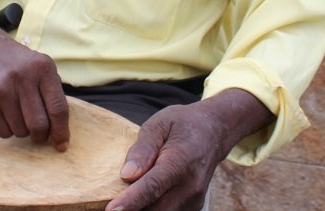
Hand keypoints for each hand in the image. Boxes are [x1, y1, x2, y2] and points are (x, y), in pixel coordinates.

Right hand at [0, 12, 69, 150]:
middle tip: (40, 134)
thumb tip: (61, 134)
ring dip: (23, 131)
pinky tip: (7, 114)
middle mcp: (22, 78)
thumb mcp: (43, 67)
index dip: (62, 131)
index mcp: (43, 68)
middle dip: (41, 136)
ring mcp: (2, 90)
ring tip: (20, 115)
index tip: (62, 145)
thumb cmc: (21, 64)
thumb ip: (54, 95)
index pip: (58, 108)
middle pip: (38, 125)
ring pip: (20, 131)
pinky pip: (3, 132)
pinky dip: (8, 130)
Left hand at [107, 89, 272, 210]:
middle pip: (156, 208)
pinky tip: (139, 203)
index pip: (152, 186)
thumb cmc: (182, 124)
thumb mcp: (159, 123)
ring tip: (123, 202)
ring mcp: (194, 199)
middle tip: (110, 207)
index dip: (131, 201)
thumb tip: (127, 174)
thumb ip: (143, 148)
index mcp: (180, 161)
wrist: (214, 131)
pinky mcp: (193, 207)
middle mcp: (190, 185)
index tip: (111, 210)